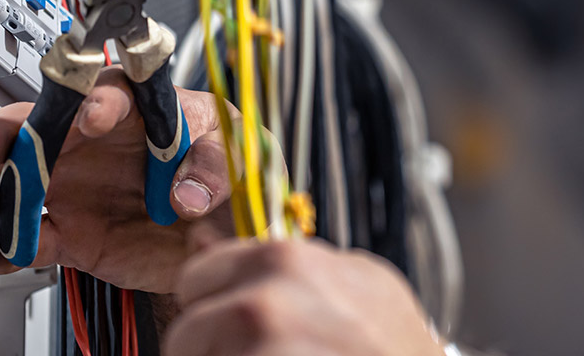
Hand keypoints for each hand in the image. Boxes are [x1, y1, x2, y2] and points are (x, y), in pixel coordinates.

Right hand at [0, 71, 237, 292]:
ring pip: (18, 186)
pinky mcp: (72, 234)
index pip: (109, 93)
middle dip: (2, 136)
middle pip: (38, 129)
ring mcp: (76, 189)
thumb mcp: (236, 153)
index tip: (92, 116)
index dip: (97, 102)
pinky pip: (26, 240)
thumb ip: (213, 166)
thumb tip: (187, 192)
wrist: (223, 230)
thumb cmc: (225, 169)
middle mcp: (94, 144)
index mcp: (137, 109)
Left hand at [164, 229, 443, 355]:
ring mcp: (256, 352)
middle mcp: (262, 305)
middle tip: (266, 354)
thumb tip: (204, 239)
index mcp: (283, 261)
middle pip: (187, 332)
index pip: (196, 278)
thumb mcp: (357, 281)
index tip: (241, 326)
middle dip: (212, 348)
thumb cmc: (396, 346)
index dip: (215, 306)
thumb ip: (283, 262)